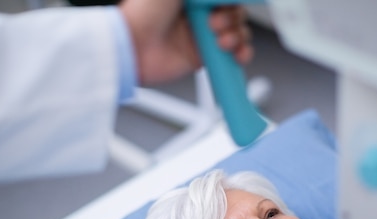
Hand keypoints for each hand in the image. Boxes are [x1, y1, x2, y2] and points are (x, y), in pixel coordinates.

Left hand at [119, 0, 253, 85]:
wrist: (133, 47)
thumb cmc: (145, 12)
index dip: (230, 0)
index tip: (227, 3)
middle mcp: (200, 12)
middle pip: (235, 10)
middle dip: (233, 16)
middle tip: (213, 23)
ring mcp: (204, 34)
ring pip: (239, 31)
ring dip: (238, 35)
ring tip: (221, 41)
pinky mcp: (205, 56)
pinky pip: (234, 54)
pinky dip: (242, 53)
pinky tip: (236, 54)